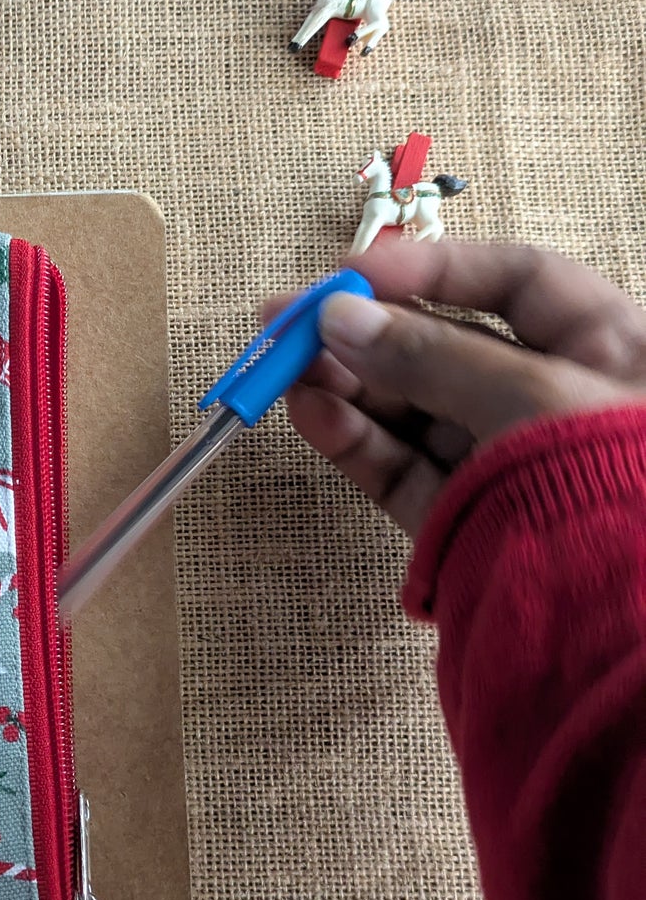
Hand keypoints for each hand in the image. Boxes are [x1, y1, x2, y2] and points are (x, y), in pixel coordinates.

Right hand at [269, 241, 645, 535]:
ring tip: (287, 370)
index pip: (519, 283)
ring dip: (348, 383)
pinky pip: (404, 470)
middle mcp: (562, 403)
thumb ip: (430, 355)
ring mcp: (511, 463)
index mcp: (612, 352)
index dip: (438, 269)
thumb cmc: (619, 491)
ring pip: (416, 409)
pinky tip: (312, 413)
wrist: (622, 630)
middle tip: (289, 323)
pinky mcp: (469, 519)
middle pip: (451, 346)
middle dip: (369, 331)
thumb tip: (341, 317)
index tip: (358, 273)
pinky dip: (355, 440)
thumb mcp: (529, 397)